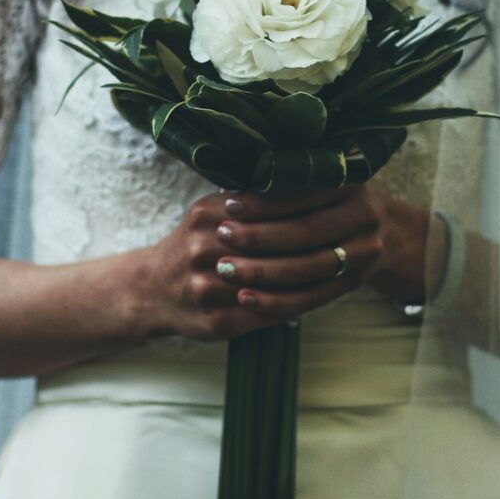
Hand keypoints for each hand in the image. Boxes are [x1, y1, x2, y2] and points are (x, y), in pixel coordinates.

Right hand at [138, 190, 330, 341]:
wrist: (150, 289)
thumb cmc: (192, 243)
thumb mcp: (210, 210)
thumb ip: (247, 198)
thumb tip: (298, 175)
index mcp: (207, 216)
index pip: (267, 210)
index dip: (305, 209)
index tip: (336, 205)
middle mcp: (203, 250)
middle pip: (273, 248)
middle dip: (313, 245)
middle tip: (349, 237)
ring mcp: (208, 289)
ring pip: (274, 284)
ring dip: (311, 278)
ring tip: (343, 267)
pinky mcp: (216, 323)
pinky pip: (267, 315)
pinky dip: (296, 305)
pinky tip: (319, 295)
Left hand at [213, 184, 429, 319]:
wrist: (388, 233)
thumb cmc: (337, 200)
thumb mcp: (325, 179)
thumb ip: (289, 179)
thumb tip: (230, 181)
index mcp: (351, 183)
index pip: (303, 193)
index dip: (265, 200)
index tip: (229, 203)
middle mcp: (363, 216)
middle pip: (305, 232)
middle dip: (259, 236)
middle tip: (221, 236)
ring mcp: (362, 254)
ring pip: (307, 268)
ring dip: (263, 272)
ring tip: (225, 269)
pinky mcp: (352, 283)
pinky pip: (311, 298)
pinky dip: (276, 301)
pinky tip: (246, 299)